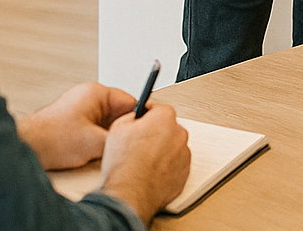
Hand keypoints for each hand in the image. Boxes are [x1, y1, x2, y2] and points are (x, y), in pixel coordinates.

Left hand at [16, 82, 135, 170]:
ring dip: (110, 135)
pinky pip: (97, 129)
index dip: (140, 117)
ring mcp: (81, 109)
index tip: (149, 127)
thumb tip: (133, 140)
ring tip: (110, 149)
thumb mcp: (95, 142)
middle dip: (124, 128)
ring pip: (108, 122)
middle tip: (129, 142)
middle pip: (119, 112)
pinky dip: (100, 139)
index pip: (130, 100)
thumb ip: (119, 139)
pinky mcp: (75, 122)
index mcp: (96, 93)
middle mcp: (89, 98)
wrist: (26, 147)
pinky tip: (98, 151)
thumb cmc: (51, 138)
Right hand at [98, 102, 191, 223]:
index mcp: (164, 118)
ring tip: (143, 162)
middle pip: (167, 128)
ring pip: (172, 147)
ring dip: (161, 151)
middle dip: (155, 134)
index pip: (158, 108)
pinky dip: (166, 167)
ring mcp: (184, 154)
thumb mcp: (117, 128)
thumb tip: (134, 117)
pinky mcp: (184, 173)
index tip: (141, 120)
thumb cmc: (124, 164)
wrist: (130, 193)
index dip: (146, 115)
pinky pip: (176, 165)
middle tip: (139, 144)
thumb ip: (131, 117)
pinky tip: (150, 172)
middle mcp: (179, 133)